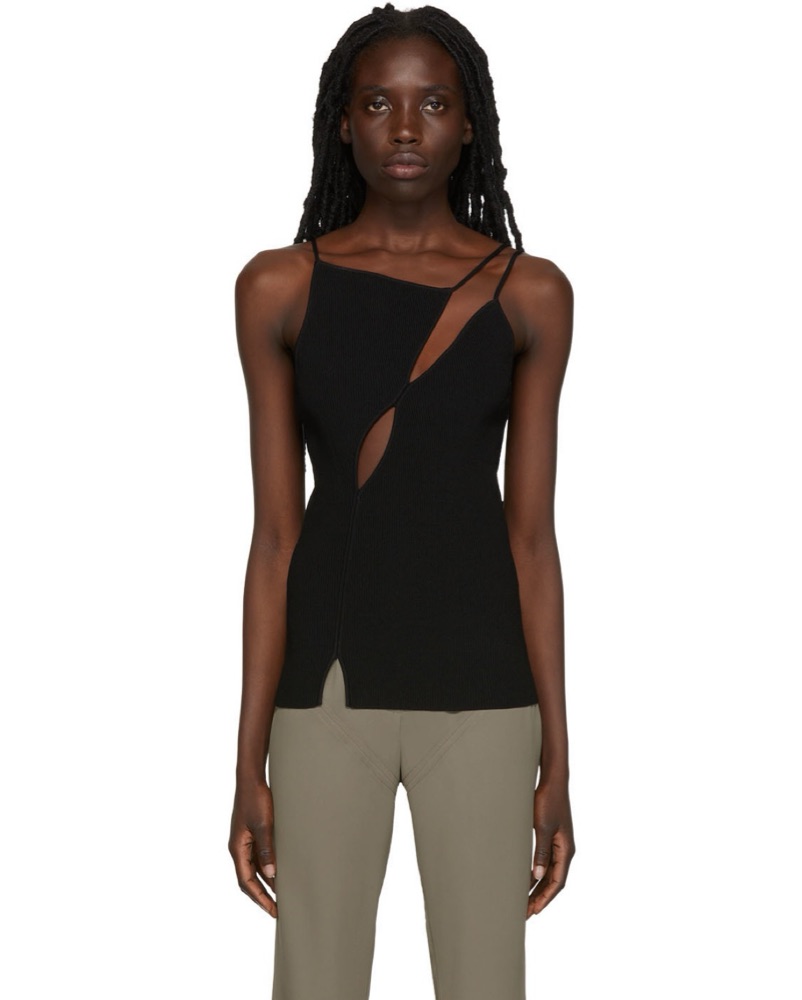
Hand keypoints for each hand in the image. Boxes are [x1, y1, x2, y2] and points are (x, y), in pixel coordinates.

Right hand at [229, 780, 277, 917]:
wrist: (251, 779)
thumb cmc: (255, 799)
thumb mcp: (263, 824)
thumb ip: (266, 849)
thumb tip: (271, 874)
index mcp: (237, 849)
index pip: (246, 882)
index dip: (259, 898)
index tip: (273, 911)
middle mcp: (239, 848)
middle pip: (248, 880)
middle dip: (262, 896)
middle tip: (277, 911)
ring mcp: (245, 842)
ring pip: (254, 870)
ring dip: (266, 883)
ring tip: (281, 896)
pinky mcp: (252, 835)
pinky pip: (258, 858)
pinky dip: (268, 868)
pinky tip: (279, 872)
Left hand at [527, 779, 574, 917]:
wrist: (552, 781)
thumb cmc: (548, 801)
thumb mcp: (543, 827)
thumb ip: (541, 851)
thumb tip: (537, 876)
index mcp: (566, 850)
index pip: (558, 882)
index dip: (546, 898)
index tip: (534, 911)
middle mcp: (564, 850)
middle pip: (553, 881)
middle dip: (539, 898)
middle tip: (525, 913)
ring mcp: (558, 844)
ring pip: (548, 872)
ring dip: (537, 887)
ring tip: (523, 900)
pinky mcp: (551, 836)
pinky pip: (544, 861)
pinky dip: (535, 873)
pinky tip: (524, 878)